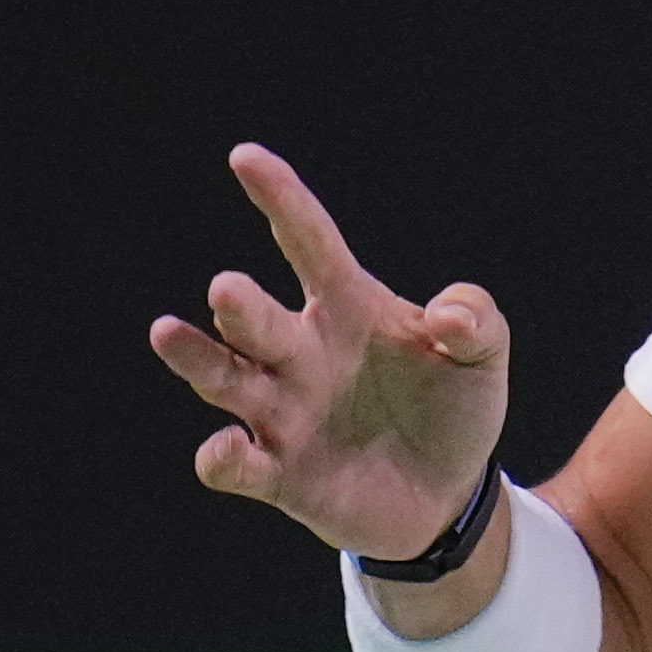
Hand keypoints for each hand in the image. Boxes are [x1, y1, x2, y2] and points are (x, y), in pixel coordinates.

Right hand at [148, 143, 507, 562]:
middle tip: (227, 289)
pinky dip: (221, 456)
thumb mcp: (483, 356)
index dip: (280, 199)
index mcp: (348, 307)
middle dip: (239, 305)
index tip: (245, 157)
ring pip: (224, 378)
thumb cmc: (455, 407)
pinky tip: (224, 449)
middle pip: (257, 319)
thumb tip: (447, 314)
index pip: (308, 242)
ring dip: (196, 359)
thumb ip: (476, 319)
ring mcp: (284, 413)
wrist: (449, 494)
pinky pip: (236, 462)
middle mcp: (302, 353)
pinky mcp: (279, 473)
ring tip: (168, 332)